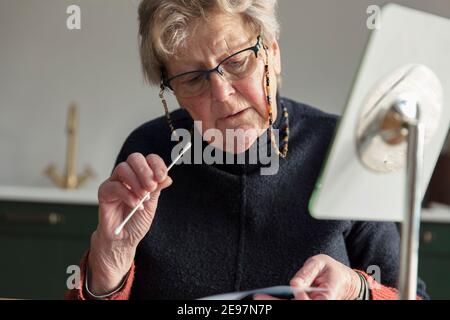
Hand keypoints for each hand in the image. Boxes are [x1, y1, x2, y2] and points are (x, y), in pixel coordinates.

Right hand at [88, 153, 172, 293]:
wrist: (124, 239)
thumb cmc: (137, 220)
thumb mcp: (152, 204)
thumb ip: (157, 189)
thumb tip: (168, 177)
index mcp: (142, 176)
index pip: (149, 160)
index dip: (157, 165)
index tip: (162, 176)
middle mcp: (128, 175)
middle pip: (135, 158)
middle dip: (145, 171)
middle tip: (151, 187)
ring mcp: (115, 182)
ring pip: (123, 168)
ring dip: (136, 183)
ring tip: (143, 198)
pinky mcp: (104, 192)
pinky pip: (114, 186)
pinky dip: (127, 195)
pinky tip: (135, 205)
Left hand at [254, 254, 360, 299]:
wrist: (342, 280)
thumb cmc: (331, 270)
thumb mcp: (320, 263)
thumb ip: (307, 273)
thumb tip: (294, 284)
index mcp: (326, 297)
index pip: (313, 303)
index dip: (303, 298)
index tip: (296, 288)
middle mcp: (317, 303)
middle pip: (298, 305)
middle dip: (279, 303)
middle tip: (259, 297)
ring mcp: (311, 304)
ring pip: (293, 305)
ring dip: (276, 303)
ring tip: (259, 297)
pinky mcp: (303, 303)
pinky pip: (291, 303)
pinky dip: (278, 300)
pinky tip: (264, 297)